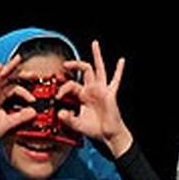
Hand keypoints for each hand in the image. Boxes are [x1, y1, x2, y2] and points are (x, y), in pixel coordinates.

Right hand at [0, 55, 36, 152]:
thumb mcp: (11, 121)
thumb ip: (22, 116)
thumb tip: (33, 112)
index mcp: (1, 97)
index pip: (15, 88)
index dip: (25, 91)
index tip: (33, 98)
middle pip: (9, 78)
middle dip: (20, 73)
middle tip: (32, 73)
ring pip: (1, 76)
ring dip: (9, 67)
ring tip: (17, 60)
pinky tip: (0, 67)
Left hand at [58, 40, 132, 155]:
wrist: (108, 136)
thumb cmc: (94, 129)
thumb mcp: (77, 125)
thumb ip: (68, 119)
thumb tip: (60, 113)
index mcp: (83, 95)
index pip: (71, 84)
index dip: (62, 88)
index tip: (57, 96)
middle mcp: (92, 90)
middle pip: (83, 70)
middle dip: (74, 65)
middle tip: (65, 63)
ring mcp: (102, 90)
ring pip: (98, 69)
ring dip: (97, 56)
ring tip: (94, 44)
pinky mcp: (110, 94)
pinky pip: (116, 80)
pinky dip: (119, 70)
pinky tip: (121, 60)